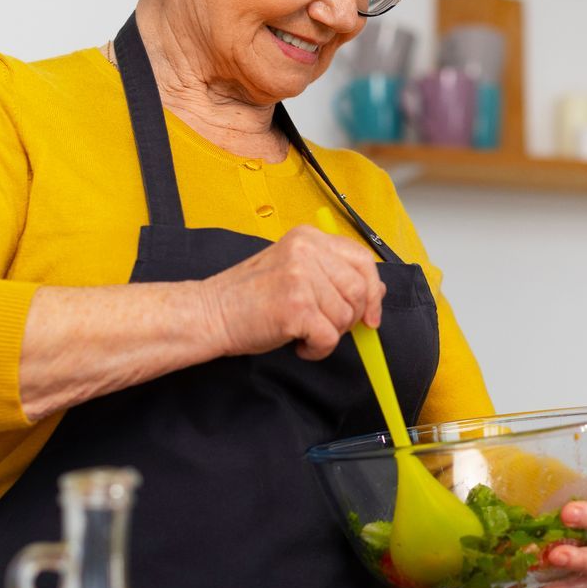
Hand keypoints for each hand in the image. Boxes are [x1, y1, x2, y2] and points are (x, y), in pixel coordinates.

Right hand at [199, 225, 384, 360]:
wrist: (208, 314)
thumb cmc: (249, 297)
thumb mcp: (294, 271)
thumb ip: (333, 274)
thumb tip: (378, 290)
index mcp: (308, 238)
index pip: (362, 259)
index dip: (372, 291)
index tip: (370, 315)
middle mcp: (306, 252)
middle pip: (359, 290)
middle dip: (350, 318)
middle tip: (325, 326)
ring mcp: (301, 278)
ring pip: (346, 317)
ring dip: (329, 335)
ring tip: (302, 333)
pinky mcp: (296, 307)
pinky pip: (330, 338)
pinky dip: (317, 350)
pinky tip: (297, 344)